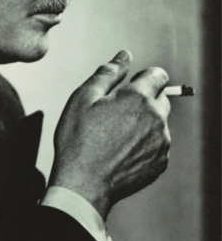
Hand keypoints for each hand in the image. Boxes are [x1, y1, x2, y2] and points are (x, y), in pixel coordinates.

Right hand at [49, 50, 170, 219]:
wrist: (83, 185)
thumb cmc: (78, 141)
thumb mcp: (83, 98)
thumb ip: (108, 72)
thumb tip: (124, 56)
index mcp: (139, 98)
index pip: (158, 75)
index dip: (142, 78)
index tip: (127, 89)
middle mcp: (156, 118)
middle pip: (161, 98)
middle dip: (144, 101)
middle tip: (116, 114)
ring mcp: (161, 143)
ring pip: (159, 123)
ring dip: (144, 124)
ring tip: (115, 137)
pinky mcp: (160, 162)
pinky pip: (157, 145)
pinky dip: (144, 144)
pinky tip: (121, 152)